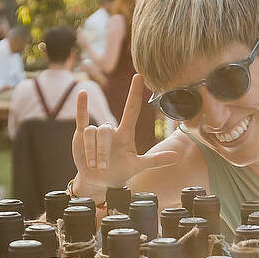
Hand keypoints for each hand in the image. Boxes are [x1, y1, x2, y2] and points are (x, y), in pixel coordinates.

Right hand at [71, 74, 176, 197]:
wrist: (99, 181)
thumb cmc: (120, 172)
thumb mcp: (137, 167)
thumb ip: (156, 161)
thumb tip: (177, 157)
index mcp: (126, 134)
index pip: (131, 109)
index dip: (134, 93)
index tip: (139, 76)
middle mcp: (112, 130)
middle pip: (105, 131)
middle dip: (102, 151)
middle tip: (103, 167)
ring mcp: (96, 131)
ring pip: (92, 133)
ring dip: (92, 151)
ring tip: (94, 164)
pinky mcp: (81, 134)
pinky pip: (82, 118)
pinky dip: (81, 106)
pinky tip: (82, 93)